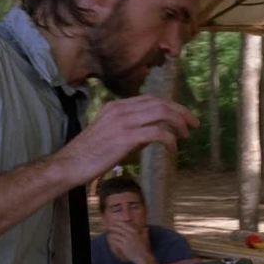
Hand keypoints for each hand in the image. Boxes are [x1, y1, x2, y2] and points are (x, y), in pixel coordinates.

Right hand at [54, 95, 198, 184]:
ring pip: (161, 113)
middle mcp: (120, 109)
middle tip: (193, 124)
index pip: (150, 99)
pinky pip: (157, 133)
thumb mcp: (112, 136)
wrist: (70, 164)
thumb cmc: (89, 155)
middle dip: (180, 112)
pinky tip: (172, 150)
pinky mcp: (125, 137)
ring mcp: (123, 122)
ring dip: (178, 123)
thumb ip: (133, 131)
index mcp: (116, 106)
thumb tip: (155, 134)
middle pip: (159, 102)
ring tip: (186, 135)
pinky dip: (170, 140)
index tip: (183, 117)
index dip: (171, 106)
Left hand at [107, 223, 155, 263]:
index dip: (118, 223)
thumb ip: (145, 232)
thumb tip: (146, 227)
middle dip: (113, 227)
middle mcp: (130, 235)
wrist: (143, 257)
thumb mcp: (146, 238)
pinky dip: (112, 240)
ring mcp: (126, 240)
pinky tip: (110, 241)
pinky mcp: (123, 247)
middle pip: (118, 228)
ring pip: (116, 235)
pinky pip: (115, 242)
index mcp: (135, 232)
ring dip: (111, 234)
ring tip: (109, 234)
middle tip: (109, 227)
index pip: (124, 224)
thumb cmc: (145, 249)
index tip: (115, 222)